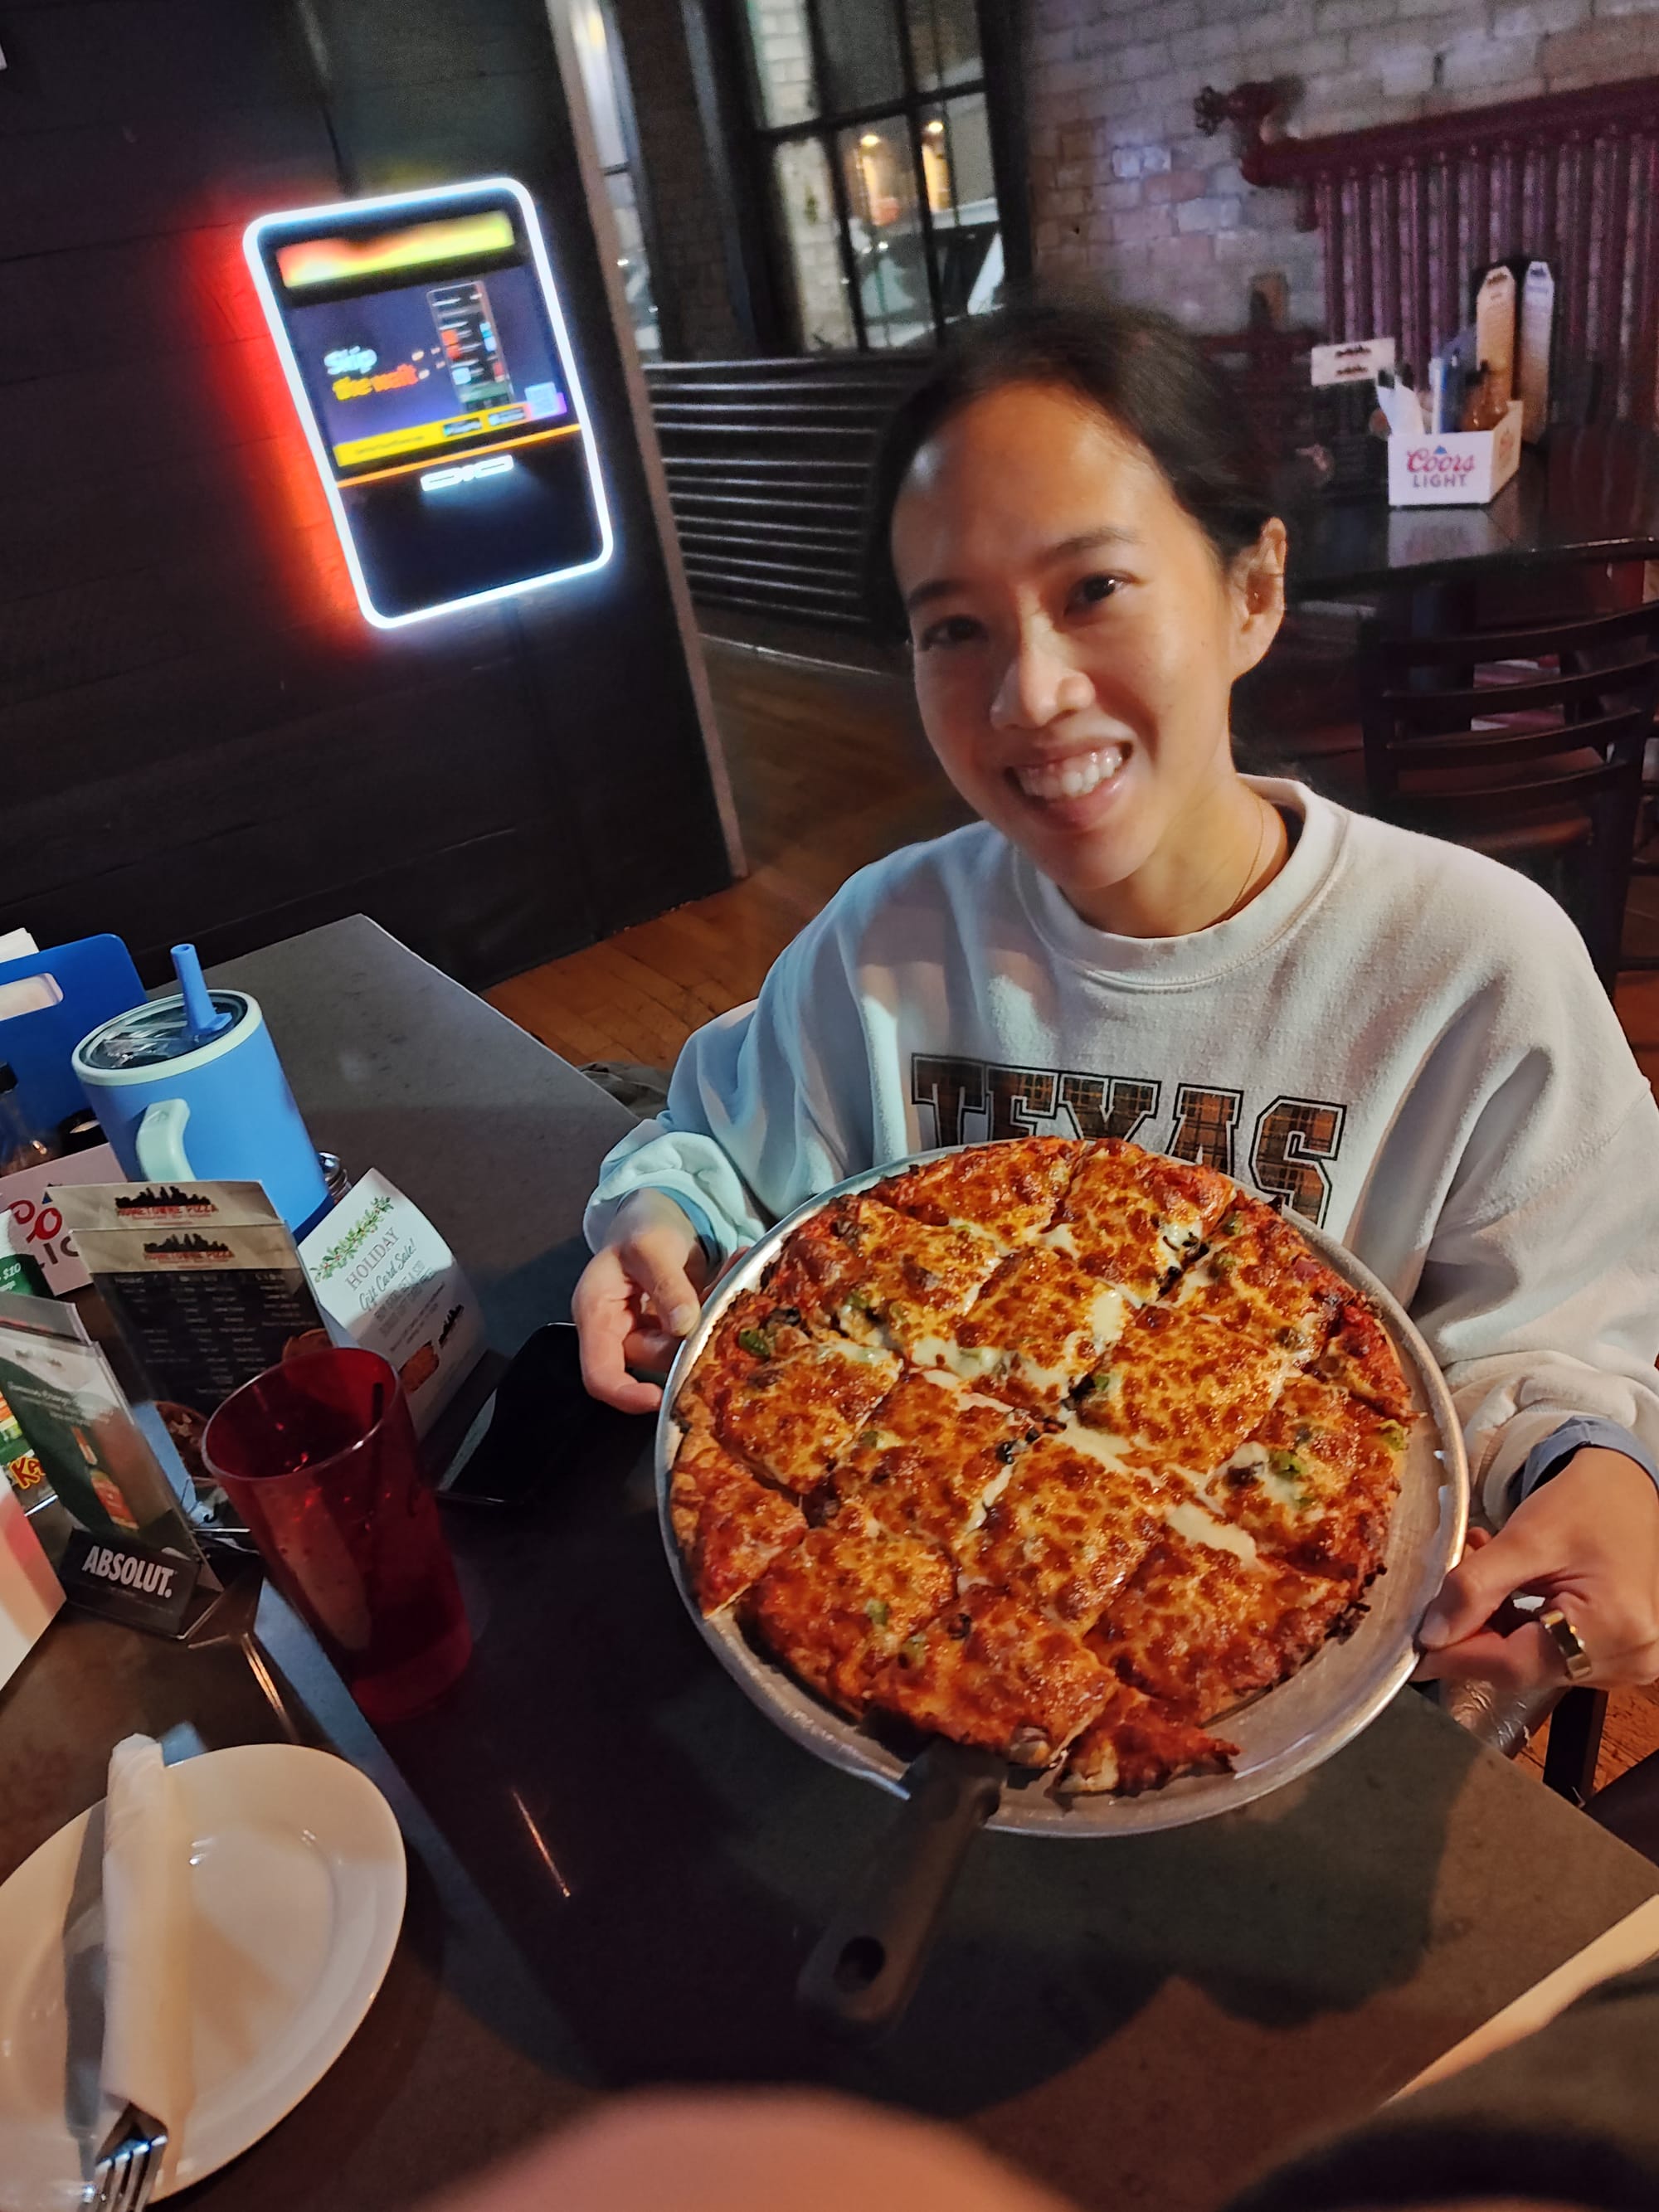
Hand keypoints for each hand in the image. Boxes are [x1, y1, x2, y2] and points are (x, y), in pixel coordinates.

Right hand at [572, 1191, 709, 1413]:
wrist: (655, 1214)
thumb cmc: (640, 1225)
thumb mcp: (650, 1246)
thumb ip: (666, 1285)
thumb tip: (684, 1327)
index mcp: (597, 1315)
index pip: (601, 1375)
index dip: (628, 1395)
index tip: (663, 1397)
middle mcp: (619, 1331)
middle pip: (652, 1361)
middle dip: (689, 1341)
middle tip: (721, 1307)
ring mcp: (648, 1331)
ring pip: (682, 1347)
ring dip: (710, 1319)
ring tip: (731, 1277)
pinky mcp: (673, 1328)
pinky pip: (698, 1331)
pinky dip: (717, 1306)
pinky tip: (734, 1268)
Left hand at [1414, 1447, 1658, 1692]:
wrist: (1632, 1491)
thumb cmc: (1588, 1503)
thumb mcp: (1526, 1537)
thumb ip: (1475, 1586)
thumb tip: (1431, 1635)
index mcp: (1612, 1630)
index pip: (1515, 1665)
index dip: (1456, 1655)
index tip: (1413, 1645)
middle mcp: (1625, 1659)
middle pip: (1521, 1667)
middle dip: (1473, 1631)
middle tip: (1445, 1586)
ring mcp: (1623, 1661)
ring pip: (1530, 1661)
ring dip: (1493, 1624)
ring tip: (1479, 1567)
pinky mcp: (1614, 1654)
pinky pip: (1550, 1652)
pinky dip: (1518, 1624)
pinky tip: (1504, 1585)